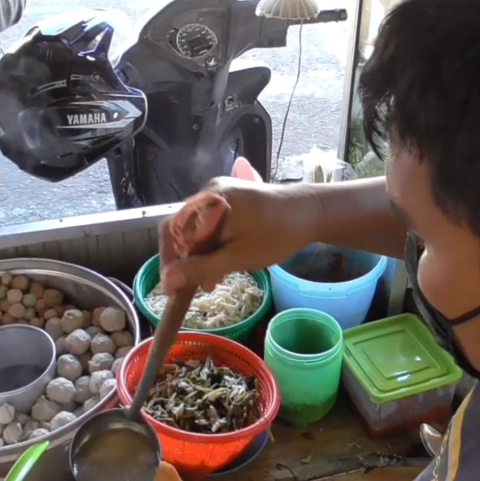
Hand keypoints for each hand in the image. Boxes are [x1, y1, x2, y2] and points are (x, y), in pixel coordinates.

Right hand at [159, 177, 319, 292]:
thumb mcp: (236, 258)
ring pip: (198, 227)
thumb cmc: (276, 235)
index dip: (168, 262)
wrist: (312, 212)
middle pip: (182, 229)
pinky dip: (212, 243)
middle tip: (195, 287)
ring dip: (200, 254)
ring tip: (212, 280)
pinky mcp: (233, 196)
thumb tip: (167, 280)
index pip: (171, 232)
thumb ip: (200, 268)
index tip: (173, 289)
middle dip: (185, 260)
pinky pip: (211, 221)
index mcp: (207, 203)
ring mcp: (221, 192)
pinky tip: (222, 262)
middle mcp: (209, 192)